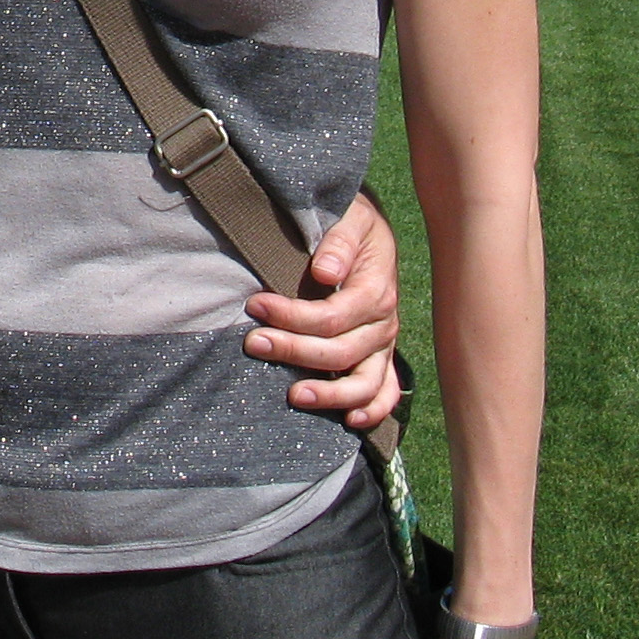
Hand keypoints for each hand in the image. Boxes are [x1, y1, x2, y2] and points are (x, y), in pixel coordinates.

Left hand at [246, 192, 401, 427]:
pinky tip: (349, 421)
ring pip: (364, 383)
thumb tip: (326, 272)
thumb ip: (339, 241)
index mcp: (376, 289)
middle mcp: (384, 322)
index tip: (255, 305)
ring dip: (329, 394)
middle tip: (254, 344)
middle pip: (340, 351)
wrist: (372, 228)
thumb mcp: (351, 216)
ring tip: (293, 396)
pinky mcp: (381, 357)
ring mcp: (384, 344)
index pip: (332, 315)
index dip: (291, 315)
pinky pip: (385, 392)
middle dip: (294, 350)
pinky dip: (373, 410)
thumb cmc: (354, 221)